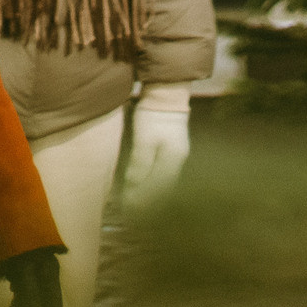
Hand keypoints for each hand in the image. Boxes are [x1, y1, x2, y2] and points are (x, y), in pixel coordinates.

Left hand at [119, 83, 191, 209]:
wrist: (167, 93)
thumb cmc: (154, 115)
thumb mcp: (144, 140)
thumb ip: (140, 165)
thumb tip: (134, 188)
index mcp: (172, 161)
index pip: (158, 190)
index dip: (143, 202)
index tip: (128, 212)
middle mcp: (178, 161)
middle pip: (162, 189)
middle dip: (147, 202)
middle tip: (130, 213)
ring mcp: (177, 155)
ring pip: (163, 183)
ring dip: (150, 194)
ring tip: (134, 204)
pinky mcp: (173, 150)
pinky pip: (162, 174)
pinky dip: (152, 183)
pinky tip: (143, 185)